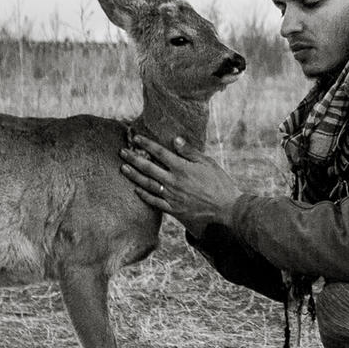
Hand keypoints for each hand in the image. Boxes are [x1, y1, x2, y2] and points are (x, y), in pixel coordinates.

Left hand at [120, 134, 240, 228]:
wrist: (226, 208)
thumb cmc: (220, 183)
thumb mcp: (208, 163)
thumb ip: (190, 152)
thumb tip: (175, 139)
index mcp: (182, 168)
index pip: (159, 153)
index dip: (146, 144)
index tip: (136, 138)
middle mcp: (173, 182)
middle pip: (148, 168)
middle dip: (133, 158)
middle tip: (122, 152)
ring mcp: (171, 196)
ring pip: (147, 184)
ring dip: (134, 175)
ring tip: (123, 168)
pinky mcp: (173, 209)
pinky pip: (154, 201)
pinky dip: (143, 195)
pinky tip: (136, 189)